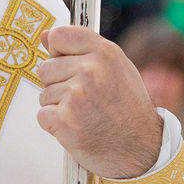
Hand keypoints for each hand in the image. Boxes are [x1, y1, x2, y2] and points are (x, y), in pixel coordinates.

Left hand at [36, 26, 164, 179]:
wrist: (141, 148)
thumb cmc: (128, 108)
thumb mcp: (116, 69)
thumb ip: (83, 50)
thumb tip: (46, 36)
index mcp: (105, 53)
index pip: (59, 35)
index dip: (59, 52)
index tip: (68, 64)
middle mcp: (91, 71)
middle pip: (46, 67)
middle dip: (58, 84)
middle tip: (84, 98)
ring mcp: (77, 96)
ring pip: (44, 93)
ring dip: (58, 106)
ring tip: (83, 114)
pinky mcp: (65, 120)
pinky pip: (43, 115)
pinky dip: (55, 124)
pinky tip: (77, 127)